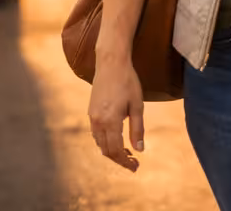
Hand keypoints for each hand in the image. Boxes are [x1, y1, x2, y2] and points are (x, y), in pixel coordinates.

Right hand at [87, 57, 144, 171]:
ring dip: (112, 151)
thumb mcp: (138, 106)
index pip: (116, 150)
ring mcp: (92, 116)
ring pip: (99, 143)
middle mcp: (98, 121)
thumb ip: (137, 129)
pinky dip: (105, 141)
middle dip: (119, 159)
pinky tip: (116, 139)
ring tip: (127, 152)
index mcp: (111, 121)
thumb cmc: (128, 82)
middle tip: (134, 162)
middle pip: (106, 150)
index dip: (126, 162)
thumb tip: (140, 150)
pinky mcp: (91, 111)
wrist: (111, 63)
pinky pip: (96, 134)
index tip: (136, 167)